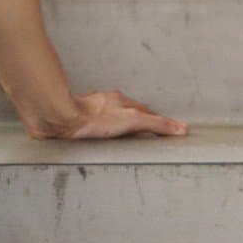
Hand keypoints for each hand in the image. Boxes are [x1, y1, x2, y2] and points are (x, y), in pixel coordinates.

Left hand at [25, 88, 187, 141]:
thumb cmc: (95, 118)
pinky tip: (95, 141)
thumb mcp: (133, 120)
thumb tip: (181, 128)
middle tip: (144, 132)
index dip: (154, 120)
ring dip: (114, 127)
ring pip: (106, 119)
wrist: (61, 119)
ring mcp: (89, 112)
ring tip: (121, 137)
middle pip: (125, 113)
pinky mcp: (75, 124)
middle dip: (134, 121)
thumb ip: (156, 124)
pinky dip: (96, 133)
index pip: (143, 111)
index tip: (162, 128)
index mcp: (120, 101)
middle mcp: (104, 104)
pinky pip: (89, 128)